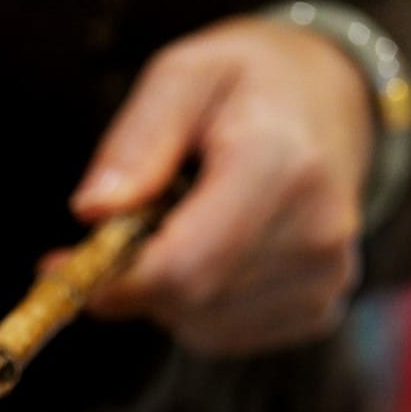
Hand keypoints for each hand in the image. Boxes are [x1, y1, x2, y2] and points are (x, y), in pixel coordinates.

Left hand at [69, 17, 375, 355]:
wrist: (335, 102)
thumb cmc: (248, 85)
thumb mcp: (183, 76)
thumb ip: (135, 141)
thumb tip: (91, 211)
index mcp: (278, 163)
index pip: (183, 269)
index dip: (119, 283)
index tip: (75, 266)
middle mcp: (315, 230)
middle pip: (188, 303)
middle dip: (140, 281)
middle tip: (128, 233)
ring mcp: (325, 276)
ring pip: (204, 328)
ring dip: (172, 295)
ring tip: (189, 228)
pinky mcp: (322, 307)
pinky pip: (231, 336)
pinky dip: (205, 309)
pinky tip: (220, 254)